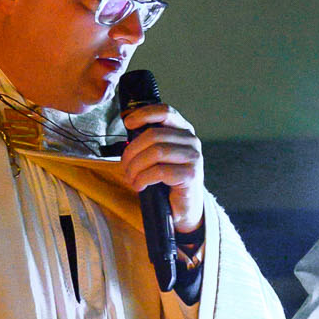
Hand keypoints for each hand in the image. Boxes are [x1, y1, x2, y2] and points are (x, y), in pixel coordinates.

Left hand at [120, 103, 203, 234]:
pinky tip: (139, 185)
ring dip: (136, 167)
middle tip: (125, 167)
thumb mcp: (158, 155)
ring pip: (156, 152)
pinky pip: (160, 171)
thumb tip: (129, 129)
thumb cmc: (168, 179)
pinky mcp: (191, 175)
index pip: (165, 111)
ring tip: (131, 178)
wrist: (185, 206)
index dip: (144, 114)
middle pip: (154, 135)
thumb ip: (150, 140)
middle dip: (132, 151)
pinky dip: (143, 179)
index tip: (127, 123)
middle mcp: (191, 140)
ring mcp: (193, 157)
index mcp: (183, 130)